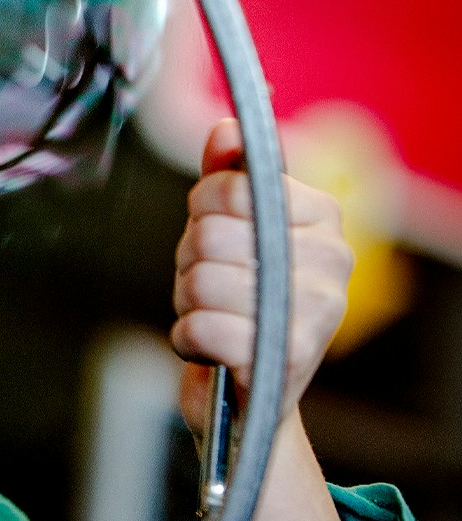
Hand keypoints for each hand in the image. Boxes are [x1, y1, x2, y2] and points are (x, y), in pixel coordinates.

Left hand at [172, 118, 352, 428]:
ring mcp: (318, 308)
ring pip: (201, 280)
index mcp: (321, 216)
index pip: (227, 188)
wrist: (253, 392)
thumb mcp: (229, 230)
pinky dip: (189, 339)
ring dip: (189, 302)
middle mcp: (332, 258)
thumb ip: (227, 177)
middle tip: (214, 286)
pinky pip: (202, 327)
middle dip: (191, 263)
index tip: (220, 241)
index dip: (201, 215)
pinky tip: (210, 347)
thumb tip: (226, 128)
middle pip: (208, 234)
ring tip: (216, 315)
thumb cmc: (239, 300)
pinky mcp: (290, 356)